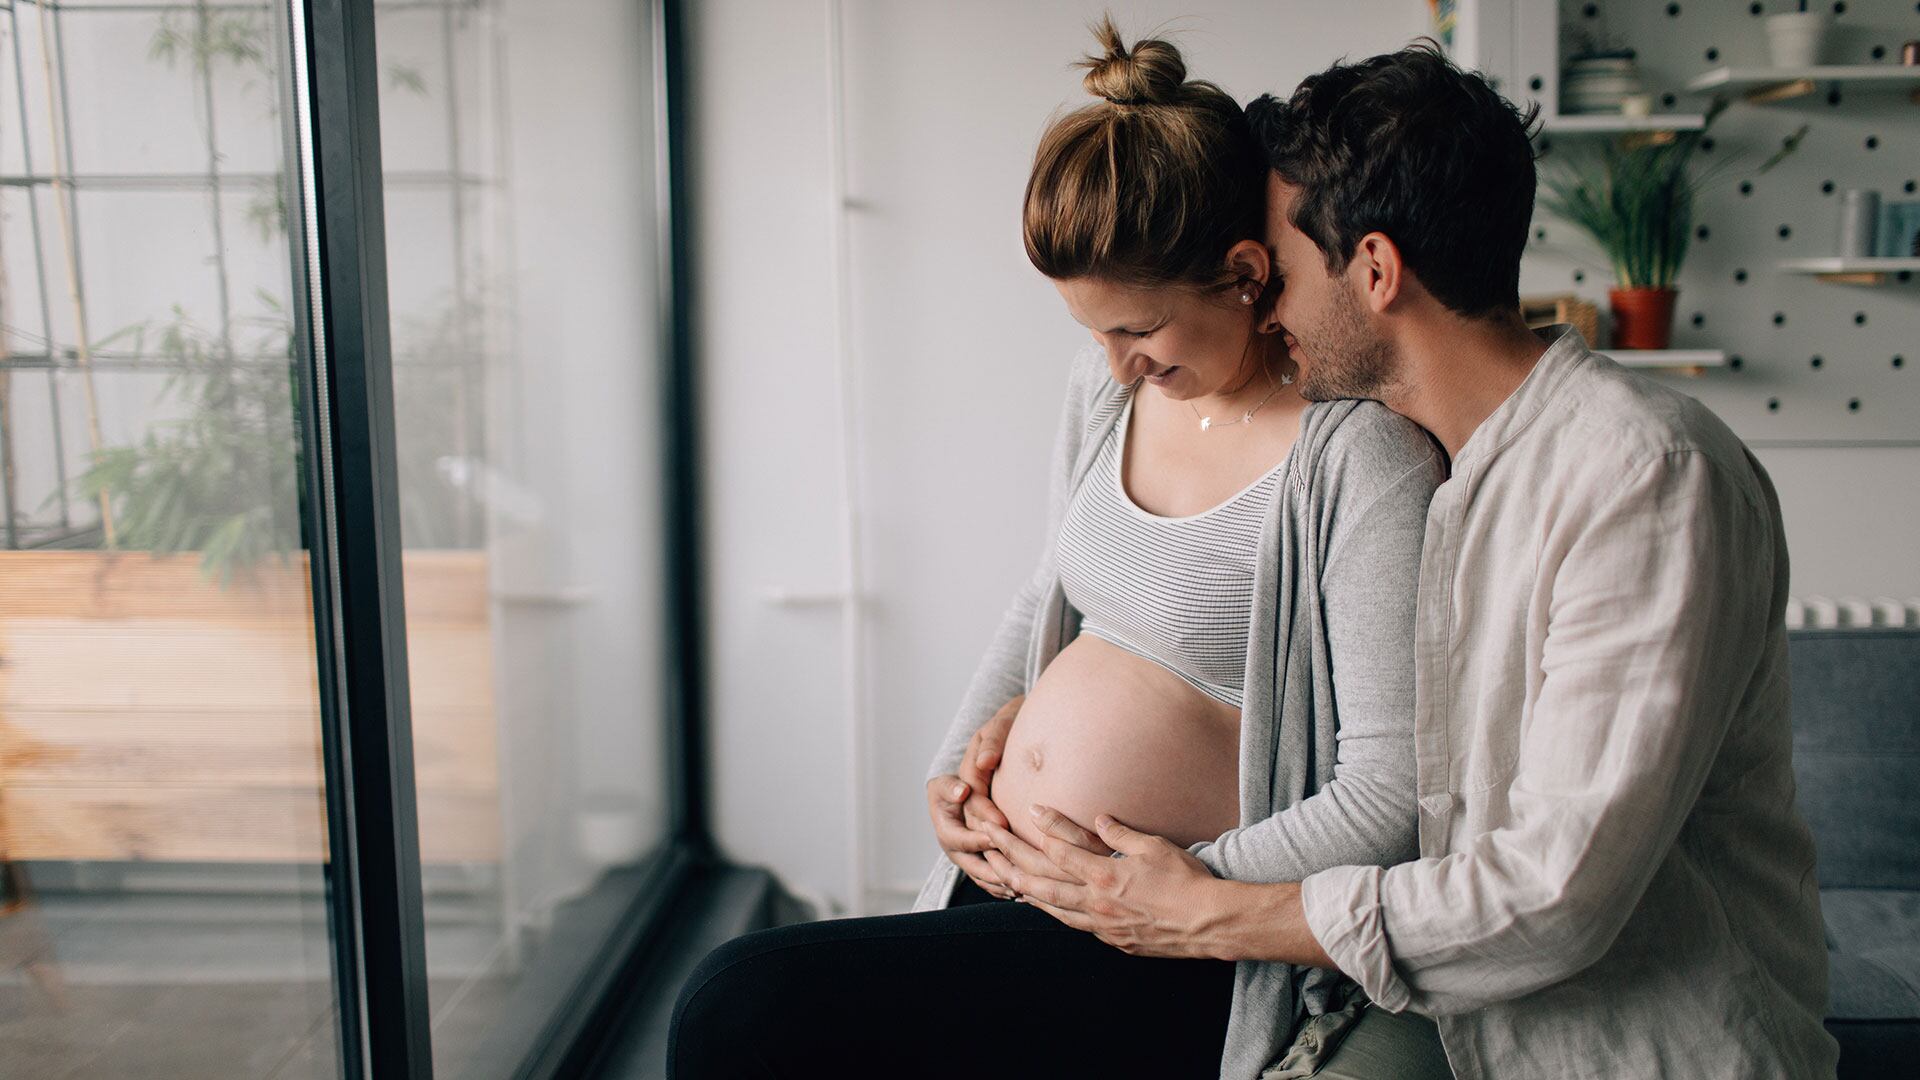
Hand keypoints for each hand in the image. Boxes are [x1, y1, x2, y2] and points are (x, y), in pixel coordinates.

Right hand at [925, 695, 1022, 898]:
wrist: (996, 745)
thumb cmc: (994, 737)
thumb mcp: (991, 732)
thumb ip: (989, 745)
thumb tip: (984, 763)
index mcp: (941, 796)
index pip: (954, 826)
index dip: (975, 833)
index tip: (999, 829)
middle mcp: (947, 819)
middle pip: (959, 853)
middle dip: (987, 864)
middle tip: (1011, 872)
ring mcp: (960, 834)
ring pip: (972, 866)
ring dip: (993, 878)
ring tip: (1017, 888)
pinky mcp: (975, 843)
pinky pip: (983, 869)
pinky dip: (998, 882)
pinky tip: (1020, 891)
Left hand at [982, 806, 1227, 959]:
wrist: (1209, 923)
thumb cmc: (1187, 881)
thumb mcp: (1154, 847)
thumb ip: (1121, 834)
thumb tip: (1098, 820)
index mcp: (1105, 875)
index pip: (1062, 850)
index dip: (1044, 829)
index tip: (1029, 812)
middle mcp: (1096, 902)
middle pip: (1044, 881)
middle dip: (1013, 862)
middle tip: (990, 848)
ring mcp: (1103, 925)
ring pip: (1054, 908)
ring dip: (1027, 892)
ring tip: (1004, 880)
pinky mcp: (1114, 940)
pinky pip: (1076, 925)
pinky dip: (1056, 914)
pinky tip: (1047, 907)